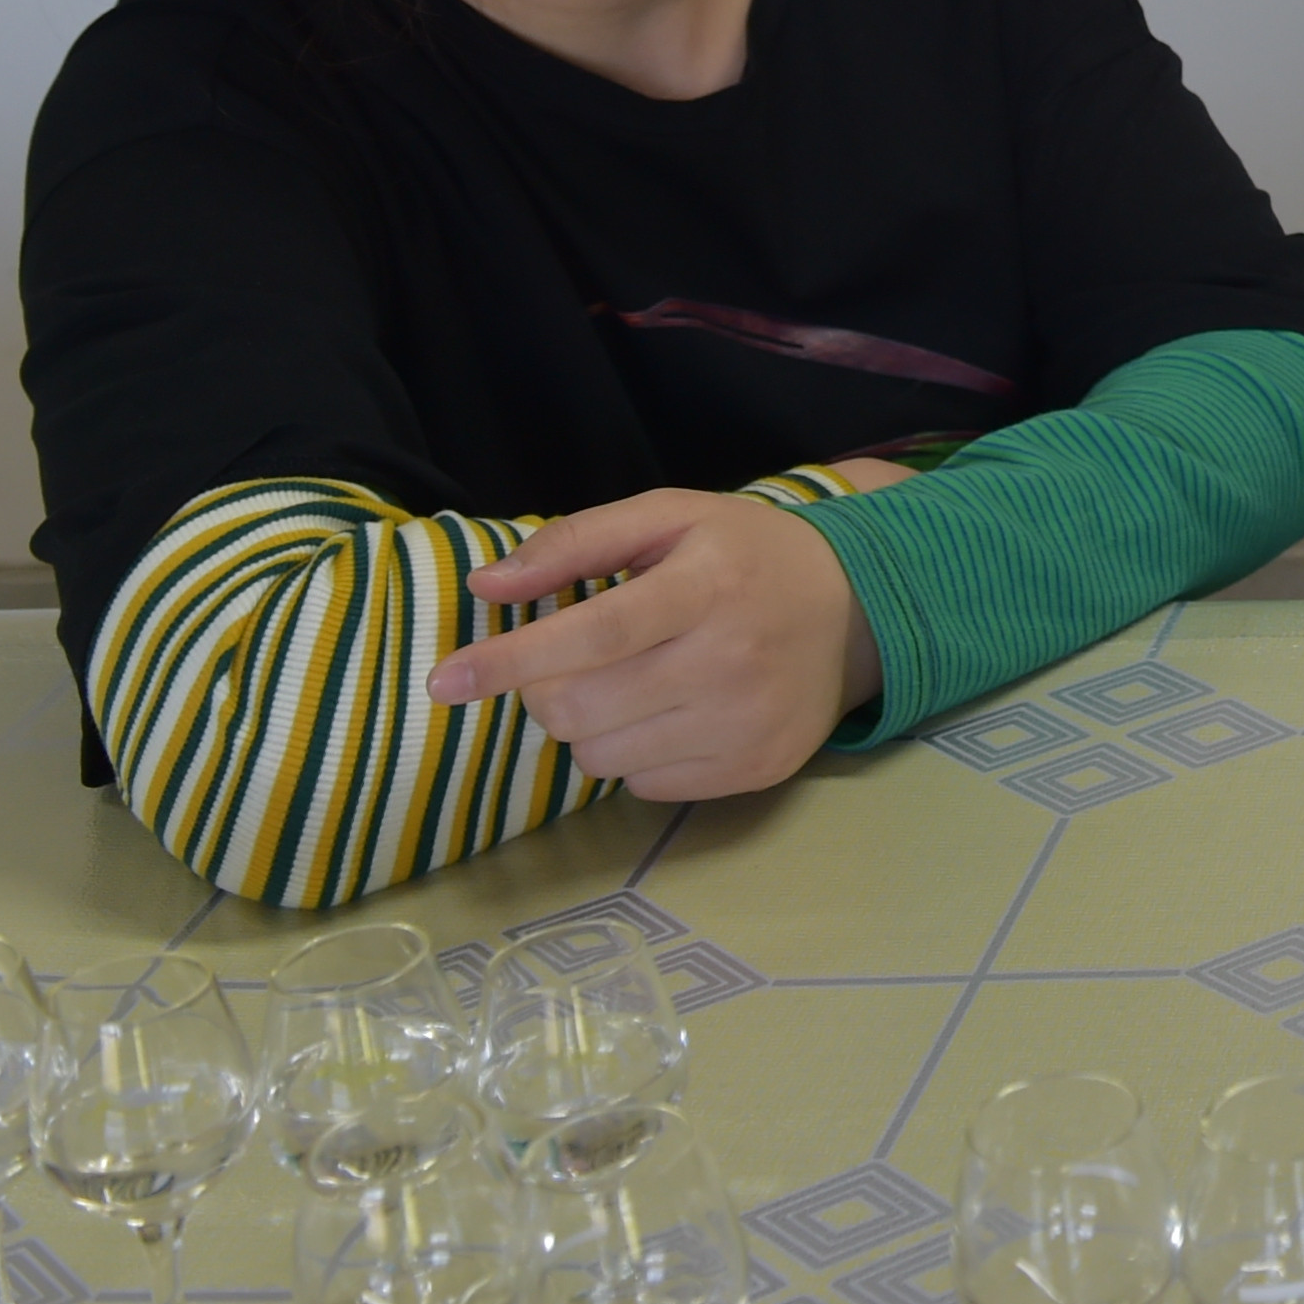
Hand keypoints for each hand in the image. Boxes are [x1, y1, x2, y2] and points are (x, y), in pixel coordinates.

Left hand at [427, 490, 881, 799]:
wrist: (857, 607)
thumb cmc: (745, 554)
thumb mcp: (670, 516)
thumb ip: (577, 541)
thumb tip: (488, 586)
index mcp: (707, 585)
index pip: (592, 633)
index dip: (510, 660)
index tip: (445, 681)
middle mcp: (731, 660)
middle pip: (582, 708)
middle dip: (548, 691)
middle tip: (573, 663)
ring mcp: (747, 724)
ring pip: (602, 757)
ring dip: (590, 726)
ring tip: (632, 684)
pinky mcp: (756, 770)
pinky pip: (644, 787)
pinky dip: (635, 755)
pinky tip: (672, 714)